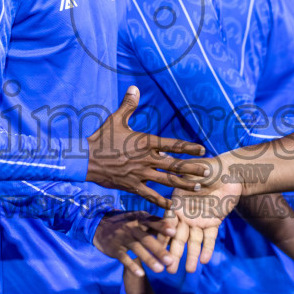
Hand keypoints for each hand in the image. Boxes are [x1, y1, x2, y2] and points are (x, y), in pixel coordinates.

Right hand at [86, 87, 208, 209]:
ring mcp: (140, 174)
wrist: (85, 159)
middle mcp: (146, 159)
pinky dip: (162, 201)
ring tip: (197, 187)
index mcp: (145, 142)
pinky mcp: (132, 186)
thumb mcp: (116, 119)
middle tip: (207, 171)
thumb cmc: (102, 138)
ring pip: (166, 181)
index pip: (172, 144)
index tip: (202, 150)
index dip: (189, 147)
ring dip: (183, 184)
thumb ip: (128, 105)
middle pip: (175, 165)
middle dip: (192, 168)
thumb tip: (134, 88)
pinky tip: (172, 205)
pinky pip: (150, 195)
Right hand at [93, 211, 176, 276]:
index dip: (162, 227)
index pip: (153, 223)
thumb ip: (155, 223)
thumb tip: (176, 228)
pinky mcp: (114, 248)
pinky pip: (124, 258)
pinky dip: (132, 266)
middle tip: (171, 260)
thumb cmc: (127, 223)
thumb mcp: (139, 219)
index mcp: (140, 219)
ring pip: (136, 249)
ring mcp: (122, 238)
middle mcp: (131, 228)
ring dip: (148, 259)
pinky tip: (141, 274)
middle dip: (159, 249)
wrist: (100, 226)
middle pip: (146, 238)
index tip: (174, 232)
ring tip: (160, 270)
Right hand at [167, 160, 241, 271]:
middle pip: (178, 237)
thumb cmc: (209, 168)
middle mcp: (186, 214)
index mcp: (176, 203)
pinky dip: (208, 249)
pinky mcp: (213, 223)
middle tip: (168, 269)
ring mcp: (199, 220)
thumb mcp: (191, 172)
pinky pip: (210, 238)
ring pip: (194, 241)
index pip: (166, 223)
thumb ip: (178, 178)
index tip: (155, 251)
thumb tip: (163, 168)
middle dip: (174, 253)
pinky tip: (205, 261)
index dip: (162, 237)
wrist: (231, 171)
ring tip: (188, 271)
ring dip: (191, 256)